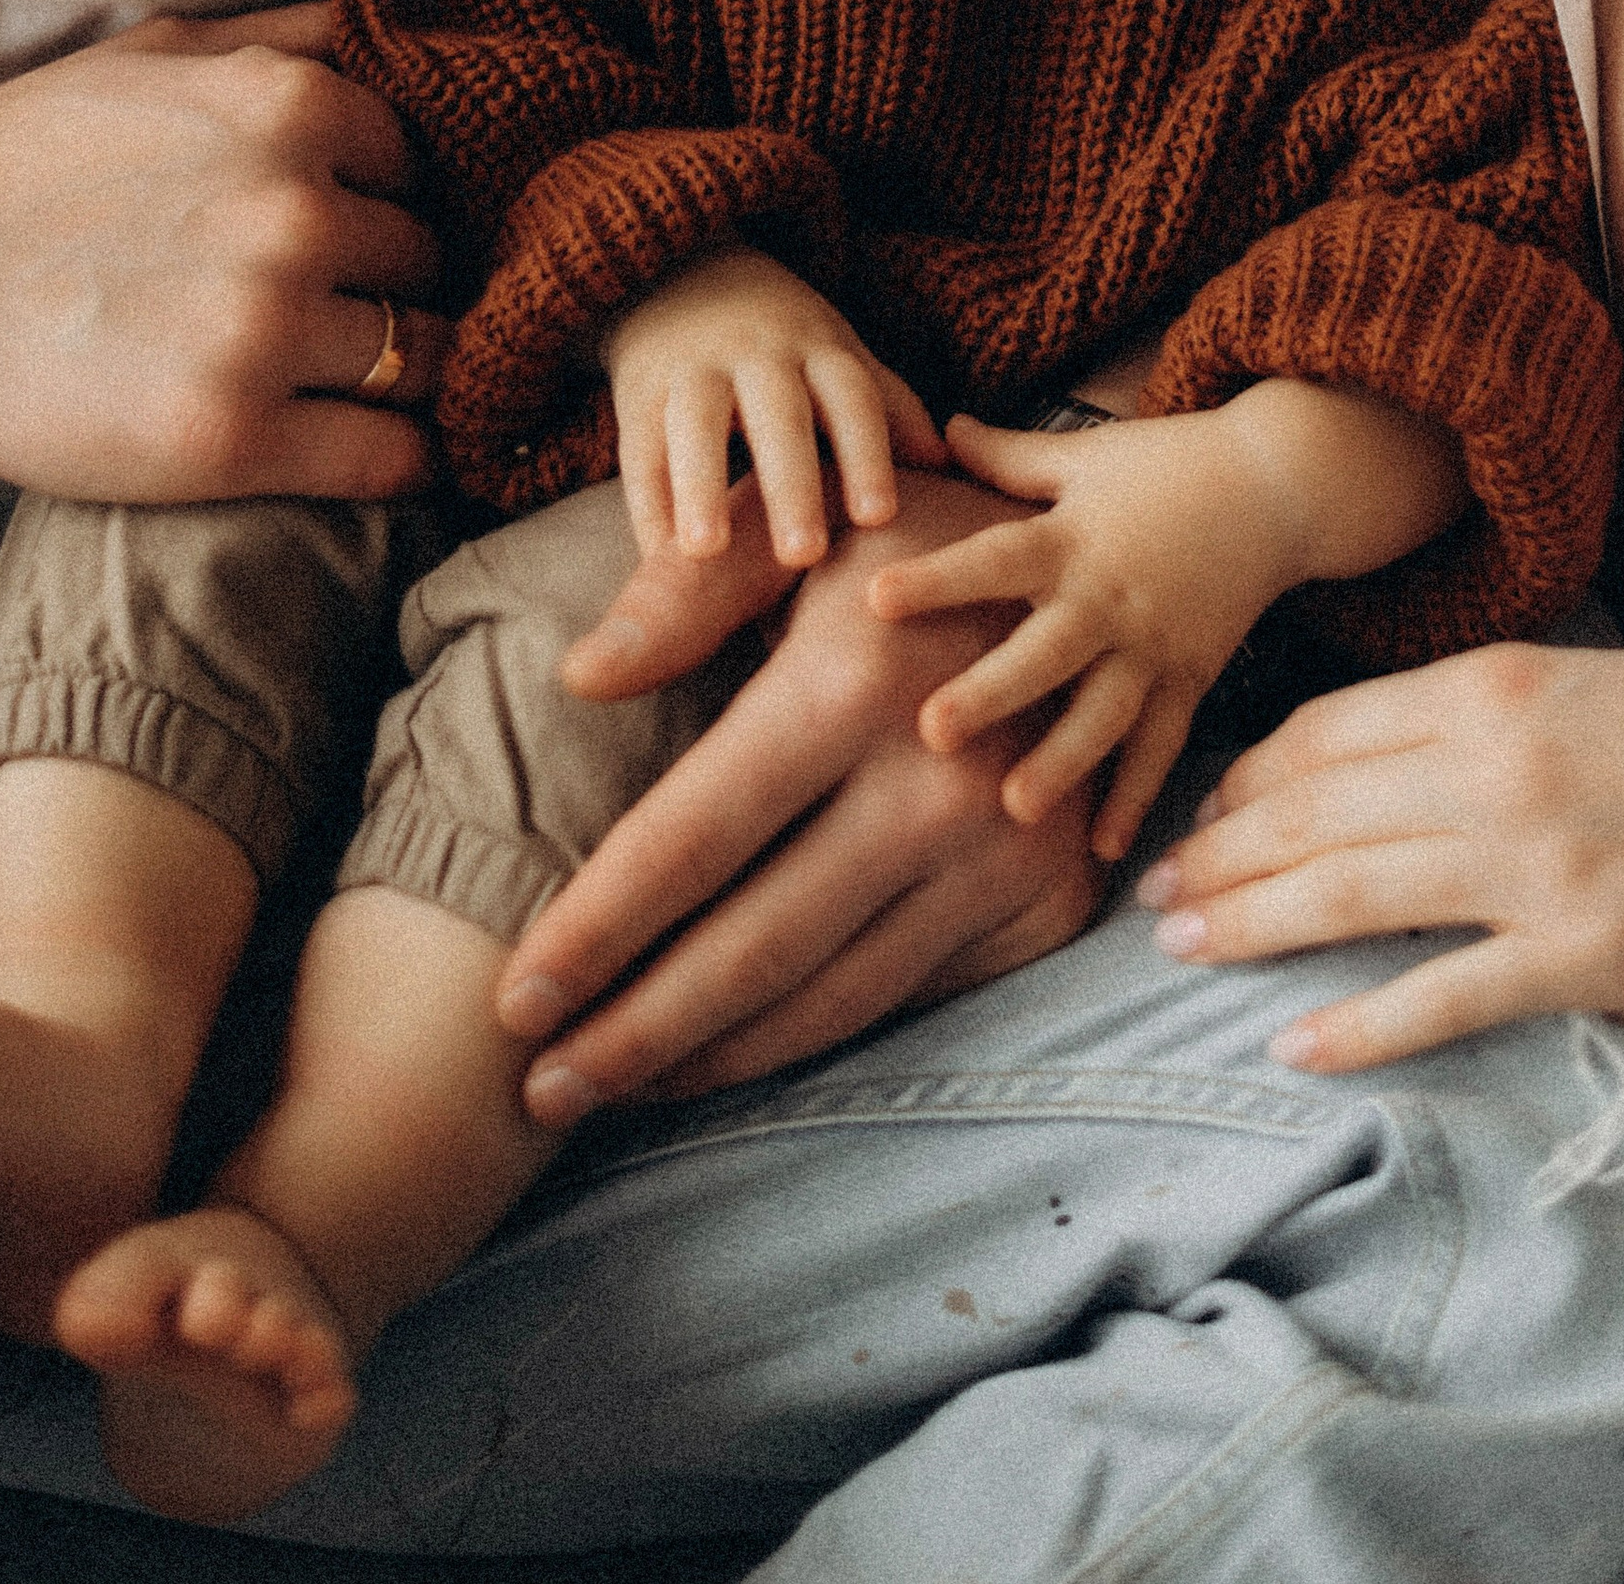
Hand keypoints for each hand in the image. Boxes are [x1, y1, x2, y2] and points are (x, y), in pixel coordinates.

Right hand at [0, 4, 443, 499]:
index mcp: (291, 108)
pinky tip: (397, 451)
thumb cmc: (29, 158)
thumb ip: (286, 38)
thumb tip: (393, 32)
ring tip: (373, 382)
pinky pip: (391, 455)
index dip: (390, 198)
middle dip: (397, 280)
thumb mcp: (161, 50)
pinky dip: (412, 458)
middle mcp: (297, 212)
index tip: (357, 231)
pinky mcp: (234, 438)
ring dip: (411, 370)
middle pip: (428, 259)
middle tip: (351, 306)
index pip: (419, 161)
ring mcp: (268, 329)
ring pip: (425, 355)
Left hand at [498, 468, 1100, 1119]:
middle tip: (539, 1093)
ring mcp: (1009, 854)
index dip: (595, 928)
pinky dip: (819, 1034)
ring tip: (617, 1090)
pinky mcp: (1054, 899)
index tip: (515, 999)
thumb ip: (685, 593)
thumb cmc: (909, 543)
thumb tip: (578, 678)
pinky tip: (740, 1050)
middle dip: (633, 1034)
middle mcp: (940, 785)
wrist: (1108, 573)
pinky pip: (913, 994)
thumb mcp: (800, 529)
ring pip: (835, 996)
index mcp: (854, 685)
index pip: (691, 838)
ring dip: (715, 1057)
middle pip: (753, 948)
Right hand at [605, 247, 943, 568]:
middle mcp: (756, 354)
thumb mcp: (838, 357)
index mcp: (817, 349)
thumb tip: (950, 466)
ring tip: (705, 552)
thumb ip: (889, 409)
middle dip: (790, 481)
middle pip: (776, 414)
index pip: (851, 396)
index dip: (867, 452)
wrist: (680, 271)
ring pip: (693, 425)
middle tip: (804, 555)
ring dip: (700, 487)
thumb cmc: (782, 342)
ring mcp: (691, 369)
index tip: (880, 517)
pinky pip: (640, 450)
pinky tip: (657, 558)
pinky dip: (646, 505)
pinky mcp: (636, 393)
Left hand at [867, 407, 1293, 858]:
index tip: (875, 597)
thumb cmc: (1167, 462)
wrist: (1281, 485)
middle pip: (1045, 652)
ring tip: (1015, 809)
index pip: (994, 558)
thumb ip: (1007, 456)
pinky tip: (1105, 851)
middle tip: (931, 731)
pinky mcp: (1191, 679)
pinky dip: (1137, 796)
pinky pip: (1162, 746)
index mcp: (1071, 539)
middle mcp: (1109, 599)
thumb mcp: (1083, 455)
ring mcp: (1155, 647)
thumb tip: (935, 432)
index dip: (938, 578)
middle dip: (991, 692)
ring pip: (1104, 713)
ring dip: (1062, 762)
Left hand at [1137, 640, 1623, 1071]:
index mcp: (1494, 687)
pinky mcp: (1589, 954)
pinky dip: (1355, 1024)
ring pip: (1347, 892)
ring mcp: (1536, 864)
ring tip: (1178, 948)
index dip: (1248, 778)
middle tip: (1147, 893)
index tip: (1202, 813)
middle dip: (1217, 853)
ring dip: (1249, 922)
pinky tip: (1292, 1044)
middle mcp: (1494, 766)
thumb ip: (1500, 710)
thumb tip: (1412, 744)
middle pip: (1311, 810)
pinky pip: (1440, 996)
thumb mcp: (1601, 681)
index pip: (1325, 732)